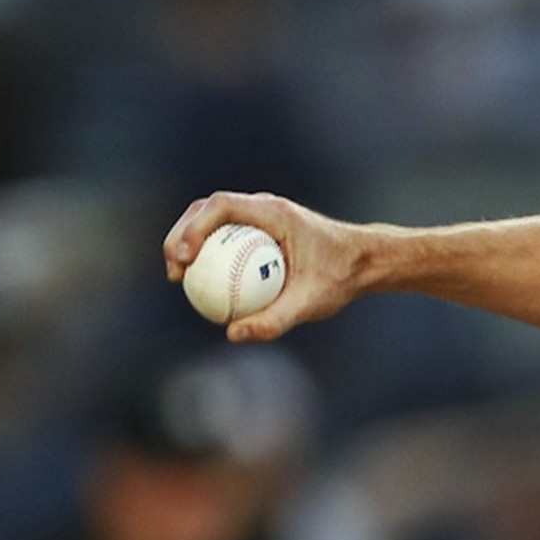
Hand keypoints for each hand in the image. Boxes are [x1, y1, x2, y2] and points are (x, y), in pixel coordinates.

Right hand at [162, 192, 370, 343]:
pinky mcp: (261, 228)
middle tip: (173, 271)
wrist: (365, 262)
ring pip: (212, 219)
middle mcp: (264, 207)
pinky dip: (209, 252)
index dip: (194, 228)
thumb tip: (232, 333)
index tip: (183, 259)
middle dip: (181, 234)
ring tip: (179, 276)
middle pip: (207, 209)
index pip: (221, 206)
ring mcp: (261, 215)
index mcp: (274, 212)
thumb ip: (274, 320)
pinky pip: (227, 235)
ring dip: (189, 240)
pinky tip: (203, 284)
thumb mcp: (311, 303)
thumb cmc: (342, 278)